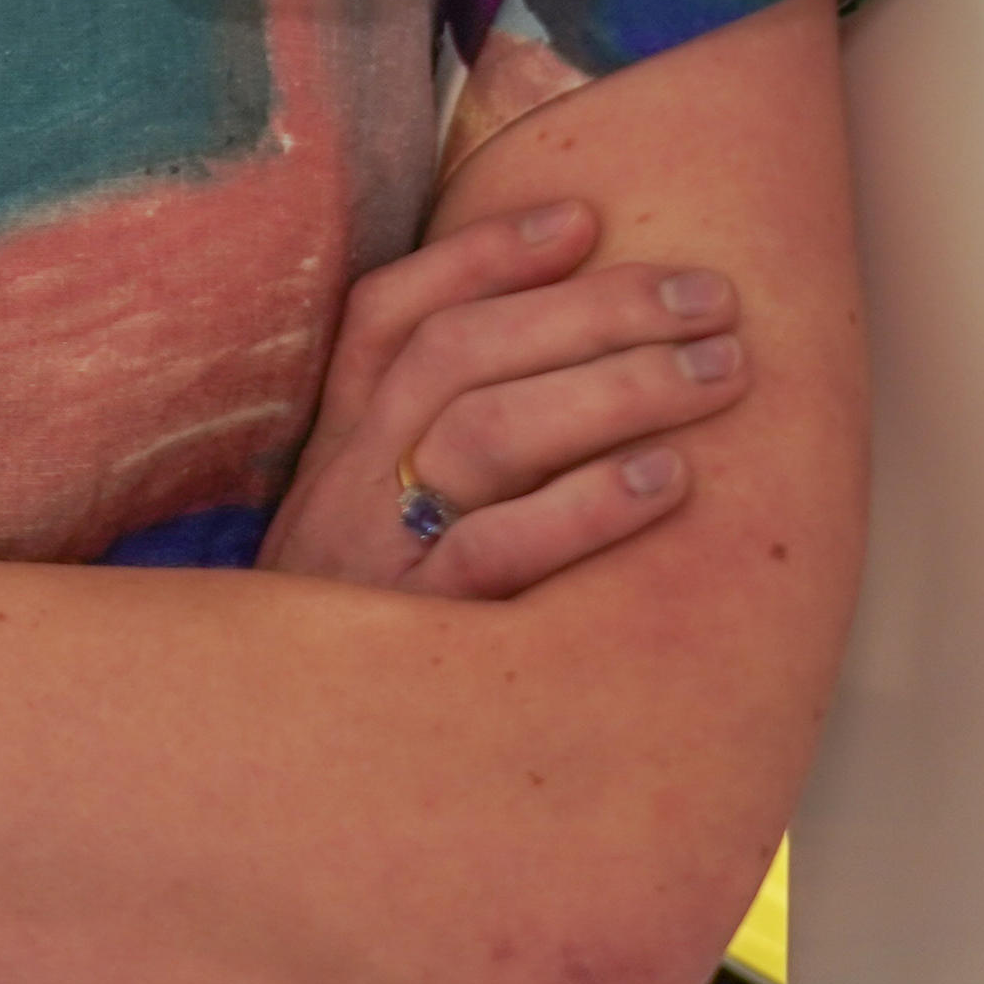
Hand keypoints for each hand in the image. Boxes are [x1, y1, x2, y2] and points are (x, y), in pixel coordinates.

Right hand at [259, 199, 748, 598]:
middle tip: (710, 295)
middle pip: (461, 355)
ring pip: (484, 431)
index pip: (389, 316)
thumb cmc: (347, 638)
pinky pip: (496, 555)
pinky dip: (583, 510)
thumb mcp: (351, 531)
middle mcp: (345, 483)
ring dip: (611, 387)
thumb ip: (416, 454)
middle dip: (592, 308)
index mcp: (331, 446)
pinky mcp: (412, 633)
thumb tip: (548, 370)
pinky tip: (666, 484)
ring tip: (717, 371)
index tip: (584, 216)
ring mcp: (373, 555)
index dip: (482, 253)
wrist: (266, 767)